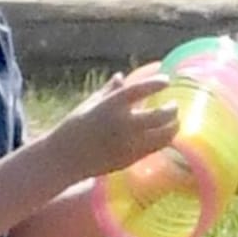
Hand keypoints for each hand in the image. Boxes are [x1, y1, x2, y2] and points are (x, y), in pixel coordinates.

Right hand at [45, 72, 179, 180]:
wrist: (62, 160)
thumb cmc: (73, 127)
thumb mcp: (90, 104)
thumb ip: (109, 90)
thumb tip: (121, 76)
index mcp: (110, 106)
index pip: (140, 90)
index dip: (156, 83)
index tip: (167, 81)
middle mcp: (122, 124)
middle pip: (160, 116)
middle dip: (172, 109)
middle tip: (174, 104)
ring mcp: (128, 144)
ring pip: (163, 135)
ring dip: (173, 126)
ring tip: (175, 120)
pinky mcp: (130, 159)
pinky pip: (155, 148)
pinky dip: (164, 140)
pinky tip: (165, 135)